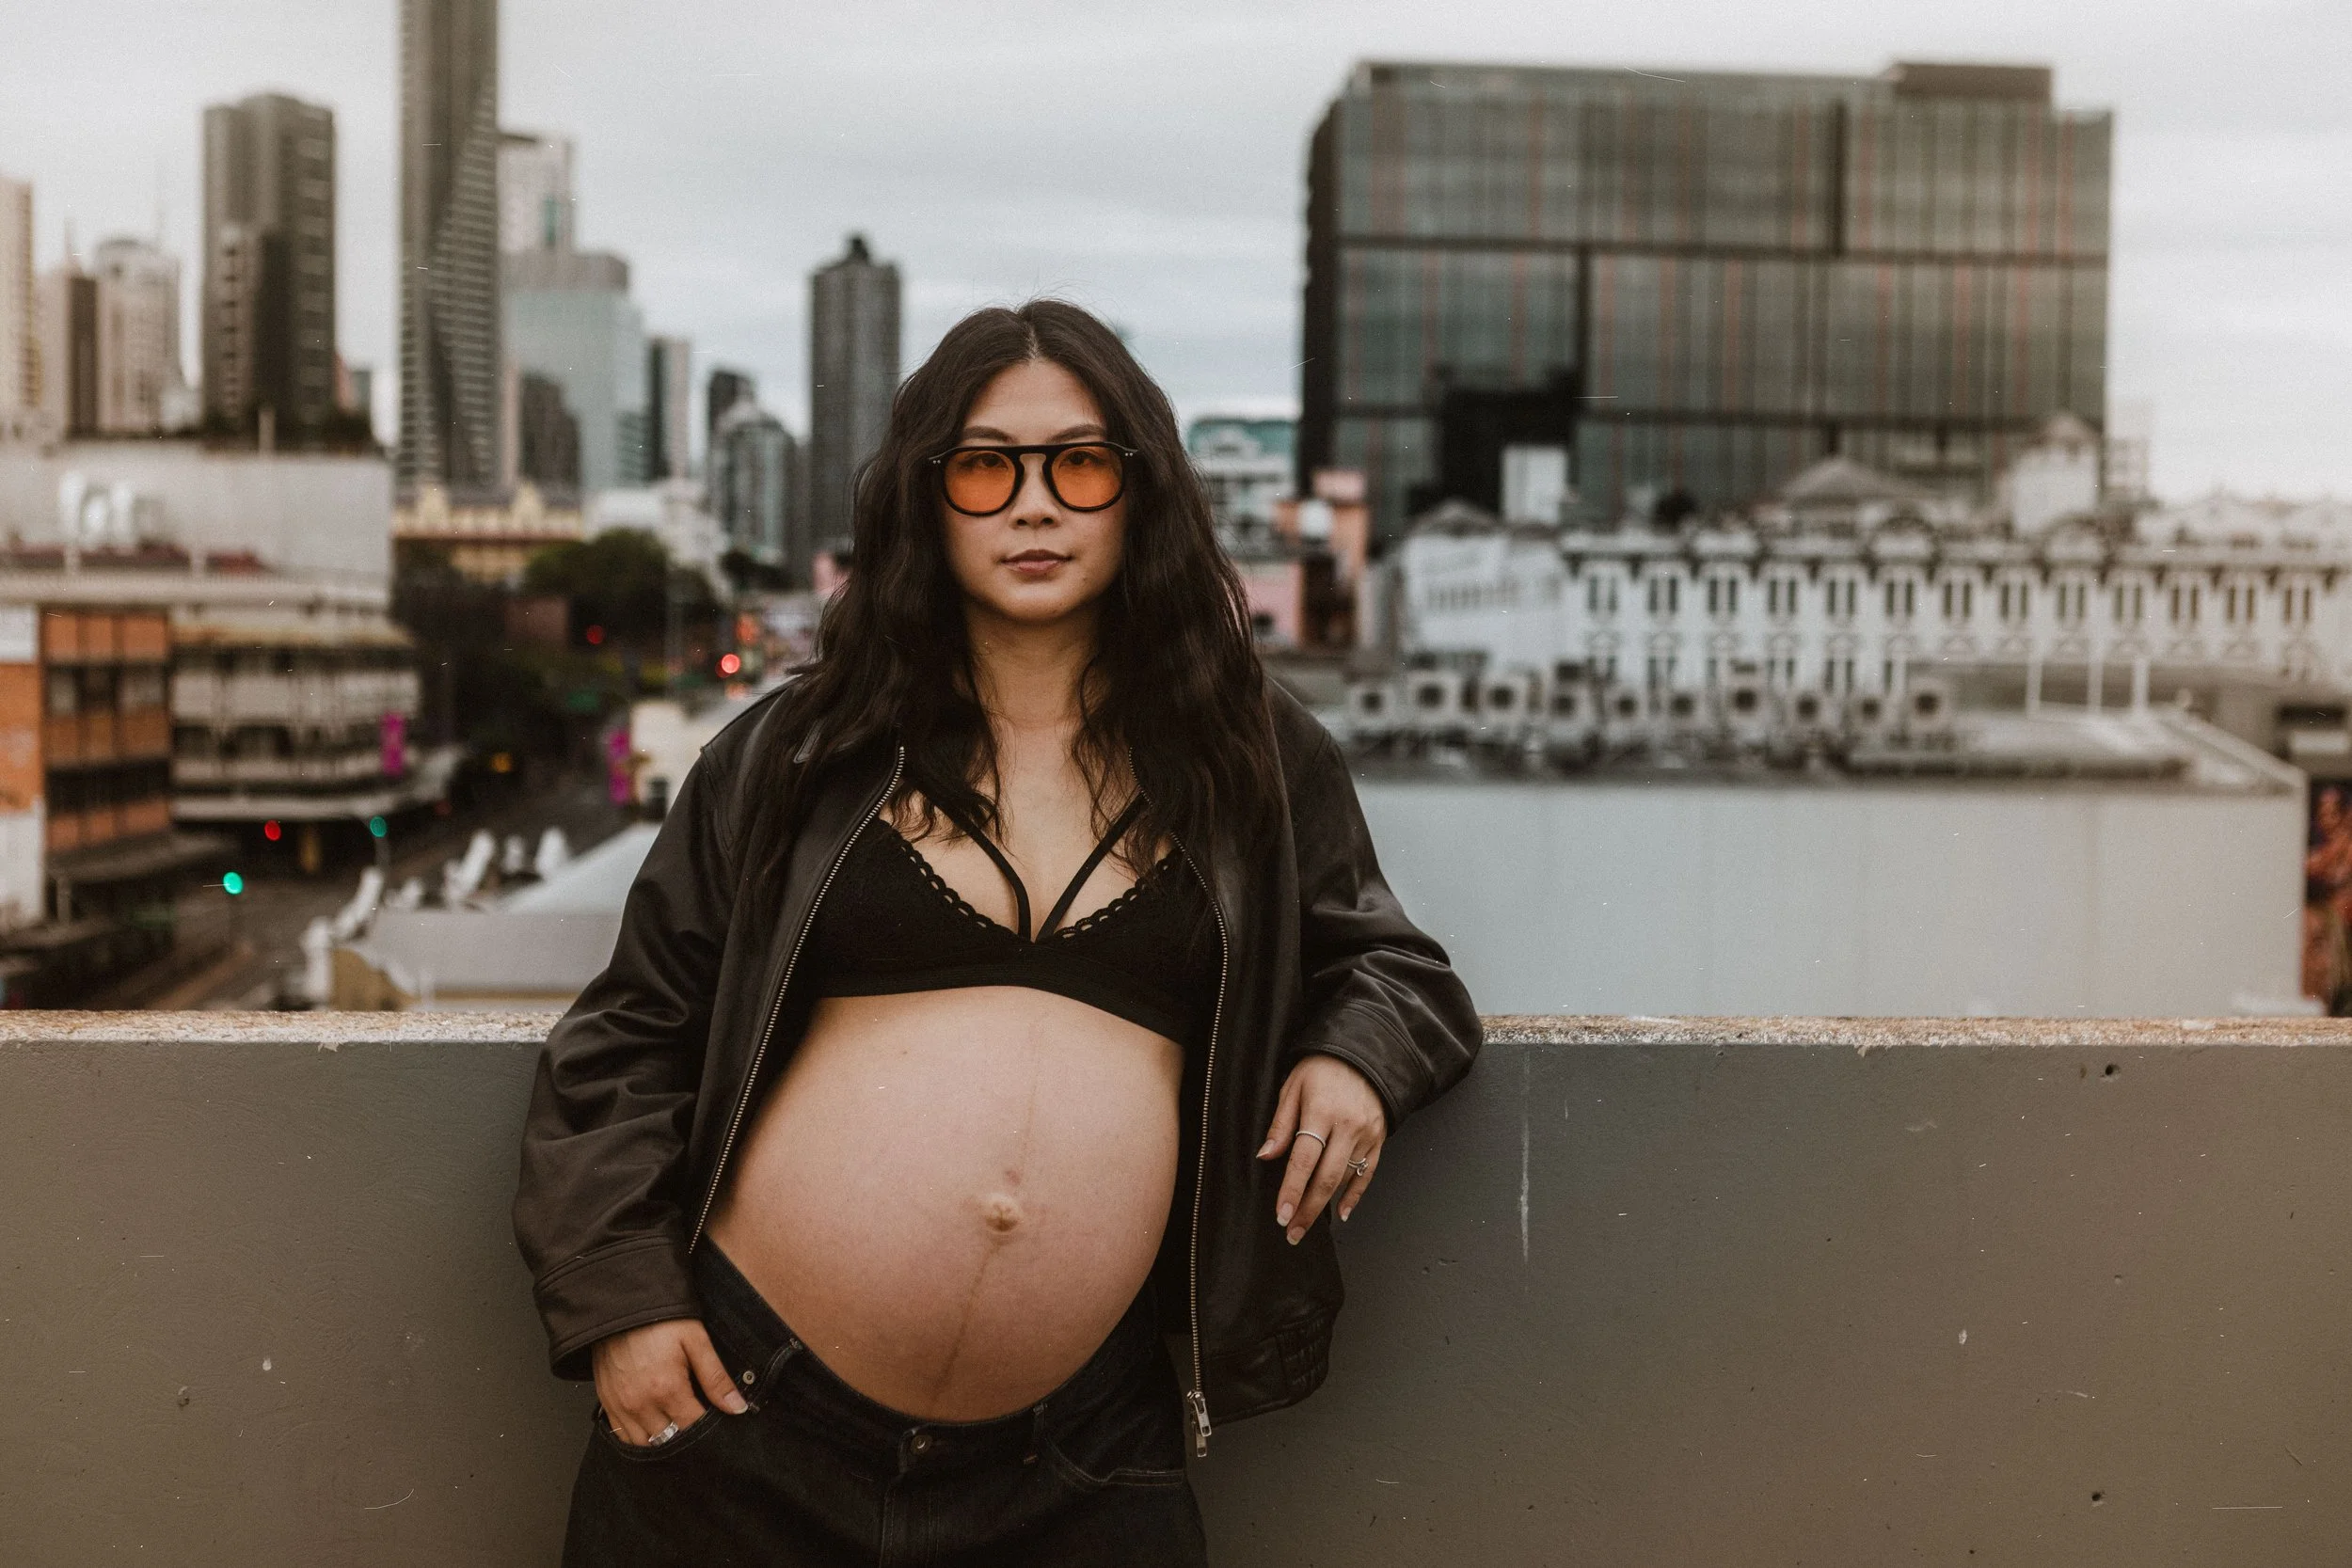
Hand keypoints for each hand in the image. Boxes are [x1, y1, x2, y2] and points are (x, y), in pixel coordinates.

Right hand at [591, 1317, 747, 1445]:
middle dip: (686, 1438)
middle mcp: (641, 1404)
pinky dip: (639, 1438)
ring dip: (662, 1441)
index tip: (718, 1425)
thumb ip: (716, 1379)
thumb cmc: (661, 1320)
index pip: (693, 1429)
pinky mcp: (606, 1402)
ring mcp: (621, 1406)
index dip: (709, 1431)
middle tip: (697, 1425)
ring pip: (645, 1445)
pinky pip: (622, 1436)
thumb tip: (738, 1408)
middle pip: (669, 1441)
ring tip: (676, 1427)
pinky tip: (653, 1426)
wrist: (620, 1304)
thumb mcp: (696, 1341)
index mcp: (667, 1389)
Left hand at [1256, 1053, 1387, 1243]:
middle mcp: (1347, 1126)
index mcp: (1321, 1111)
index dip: (1292, 1190)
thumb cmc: (1323, 1067)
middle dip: (1308, 1210)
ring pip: (1346, 1179)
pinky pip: (1367, 1173)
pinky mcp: (1379, 1138)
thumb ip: (1281, 1123)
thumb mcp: (1293, 1086)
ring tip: (1306, 1224)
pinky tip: (1341, 1213)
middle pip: (1326, 1177)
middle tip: (1292, 1233)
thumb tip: (1266, 1155)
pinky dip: (1355, 1195)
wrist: (1365, 1053)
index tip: (1282, 1214)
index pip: (1303, 1159)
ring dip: (1326, 1206)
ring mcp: (1366, 1134)